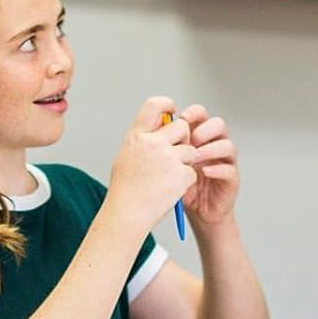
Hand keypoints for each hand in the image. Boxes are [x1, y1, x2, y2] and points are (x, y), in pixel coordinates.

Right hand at [106, 95, 196, 233]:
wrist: (127, 214)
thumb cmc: (125, 188)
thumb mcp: (127, 155)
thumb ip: (144, 138)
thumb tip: (162, 124)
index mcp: (137, 135)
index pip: (156, 105)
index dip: (168, 105)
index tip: (173, 112)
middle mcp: (153, 143)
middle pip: (182, 127)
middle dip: (184, 138)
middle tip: (176, 153)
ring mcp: (169, 158)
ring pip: (190, 150)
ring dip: (184, 162)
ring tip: (167, 177)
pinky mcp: (181, 174)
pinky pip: (192, 170)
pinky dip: (185, 180)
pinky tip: (170, 189)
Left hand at [176, 104, 239, 226]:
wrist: (194, 212)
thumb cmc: (179, 185)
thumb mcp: (168, 162)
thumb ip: (165, 146)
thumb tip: (153, 128)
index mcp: (200, 137)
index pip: (202, 115)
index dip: (194, 113)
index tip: (181, 118)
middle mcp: (214, 145)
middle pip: (219, 125)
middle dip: (204, 130)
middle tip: (191, 140)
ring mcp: (225, 161)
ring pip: (228, 145)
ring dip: (211, 149)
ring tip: (196, 157)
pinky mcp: (231, 179)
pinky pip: (229, 169)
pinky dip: (216, 169)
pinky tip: (203, 172)